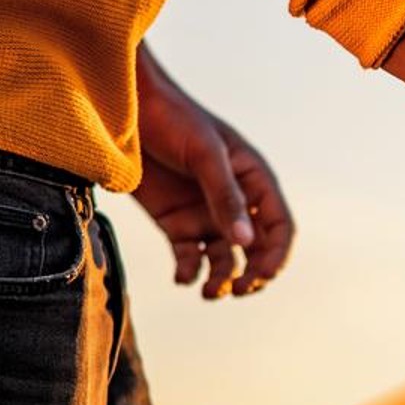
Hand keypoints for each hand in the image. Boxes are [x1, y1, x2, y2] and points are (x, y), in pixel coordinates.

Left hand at [132, 48, 294, 298]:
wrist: (126, 111)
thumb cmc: (173, 119)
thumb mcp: (204, 155)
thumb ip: (225, 197)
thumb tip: (246, 243)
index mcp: (253, 181)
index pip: (278, 226)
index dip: (276, 254)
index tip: (263, 275)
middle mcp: (234, 202)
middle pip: (256, 250)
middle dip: (252, 274)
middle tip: (238, 290)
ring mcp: (205, 214)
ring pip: (224, 259)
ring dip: (222, 279)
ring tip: (210, 292)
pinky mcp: (175, 223)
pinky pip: (189, 257)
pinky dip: (189, 272)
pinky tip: (182, 277)